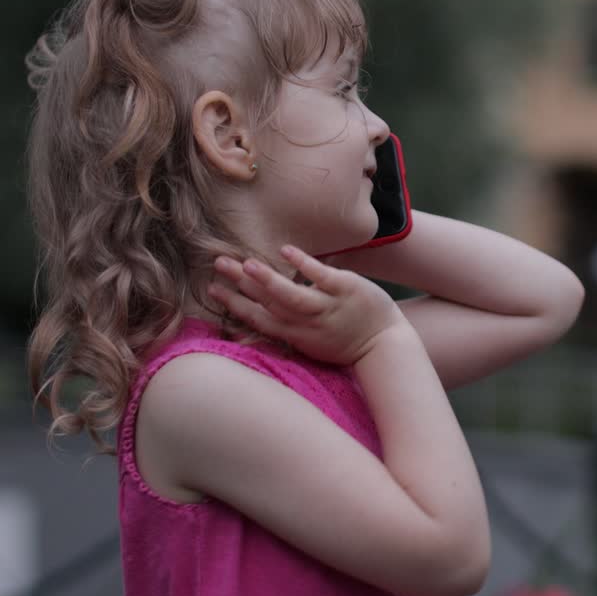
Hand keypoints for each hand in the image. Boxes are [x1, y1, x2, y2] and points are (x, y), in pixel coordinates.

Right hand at [208, 245, 406, 365]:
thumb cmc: (344, 342)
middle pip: (268, 304)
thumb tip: (259, 313)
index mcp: (295, 335)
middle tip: (218, 264)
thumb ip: (286, 328)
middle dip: (240, 285)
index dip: (234, 305)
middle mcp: (307, 324)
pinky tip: (286, 250)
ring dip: (268, 280)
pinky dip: (304, 265)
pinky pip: (322, 277)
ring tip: (246, 264)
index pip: (258, 319)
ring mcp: (327, 307)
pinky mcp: (347, 290)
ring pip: (292, 296)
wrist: (384, 344)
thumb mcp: (310, 343)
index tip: (212, 289)